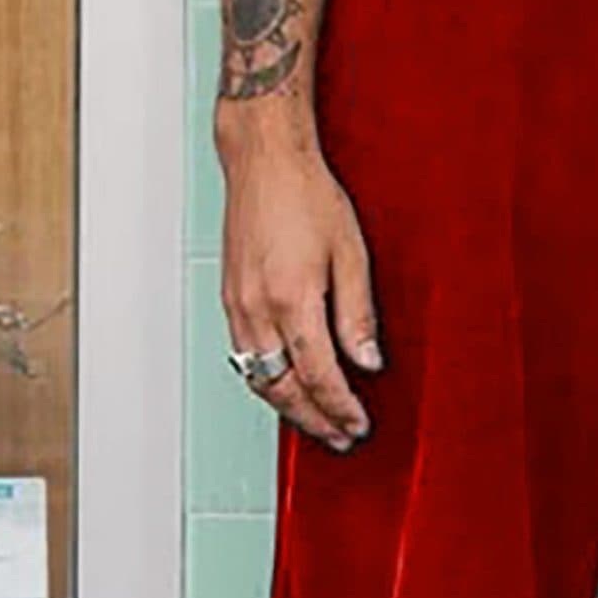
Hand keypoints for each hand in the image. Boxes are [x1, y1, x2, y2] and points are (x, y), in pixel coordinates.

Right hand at [218, 113, 381, 450]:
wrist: (264, 160)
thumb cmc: (307, 195)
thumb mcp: (350, 253)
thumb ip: (358, 313)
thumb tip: (367, 361)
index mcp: (292, 301)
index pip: (319, 376)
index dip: (341, 407)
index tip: (359, 424)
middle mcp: (257, 310)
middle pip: (284, 388)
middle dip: (314, 420)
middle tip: (340, 437)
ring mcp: (237, 305)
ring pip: (258, 378)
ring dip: (287, 408)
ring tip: (316, 422)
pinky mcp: (229, 297)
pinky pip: (244, 356)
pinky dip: (265, 381)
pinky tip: (284, 384)